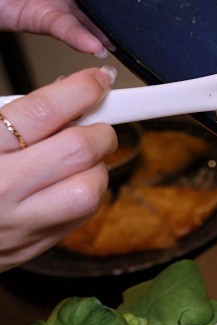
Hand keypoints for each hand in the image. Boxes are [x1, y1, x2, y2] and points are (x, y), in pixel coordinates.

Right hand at [0, 67, 117, 270]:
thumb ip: (13, 112)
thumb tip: (67, 90)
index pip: (44, 112)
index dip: (81, 90)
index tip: (98, 80)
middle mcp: (2, 188)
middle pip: (79, 151)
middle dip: (99, 131)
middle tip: (96, 123)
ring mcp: (22, 222)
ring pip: (90, 190)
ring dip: (97, 167)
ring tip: (80, 158)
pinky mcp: (36, 244)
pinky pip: (82, 216)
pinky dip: (87, 192)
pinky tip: (70, 181)